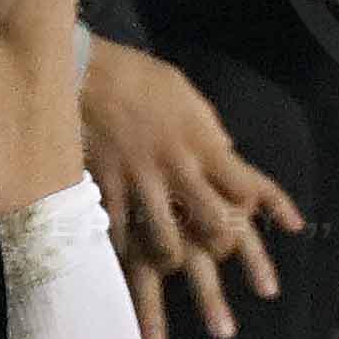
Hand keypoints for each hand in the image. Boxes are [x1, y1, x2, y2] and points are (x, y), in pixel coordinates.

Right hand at [81, 34, 298, 338]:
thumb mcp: (189, 99)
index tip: (247, 216)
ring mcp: (141, 183)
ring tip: (169, 267)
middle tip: (213, 255)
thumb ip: (209, 134)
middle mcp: (178, 168)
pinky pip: (121, 237)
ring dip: (172, 262)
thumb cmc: (141, 80)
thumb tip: (228, 156)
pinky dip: (125, 254)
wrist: (85, 71)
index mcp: (203, 143)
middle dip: (219, 247)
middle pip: (214, 225)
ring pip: (167, 244)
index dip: (254, 209)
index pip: (247, 189)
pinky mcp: (107, 190)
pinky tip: (124, 261)